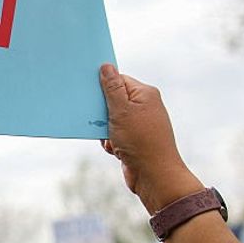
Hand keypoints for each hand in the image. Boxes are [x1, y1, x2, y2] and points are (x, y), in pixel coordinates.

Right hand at [98, 64, 203, 212]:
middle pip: (113, 99)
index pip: (118, 80)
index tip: (89, 92)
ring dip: (105, 129)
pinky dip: (110, 141)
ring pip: (110, 119)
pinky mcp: (134, 140)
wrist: (154, 176)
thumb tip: (106, 66)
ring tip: (112, 139)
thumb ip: (112, 88)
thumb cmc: (141, 141)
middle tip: (99, 119)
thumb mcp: (122, 110)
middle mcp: (144, 107)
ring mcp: (139, 124)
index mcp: (145, 94)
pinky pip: (114, 134)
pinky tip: (116, 149)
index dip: (103, 86)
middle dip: (102, 111)